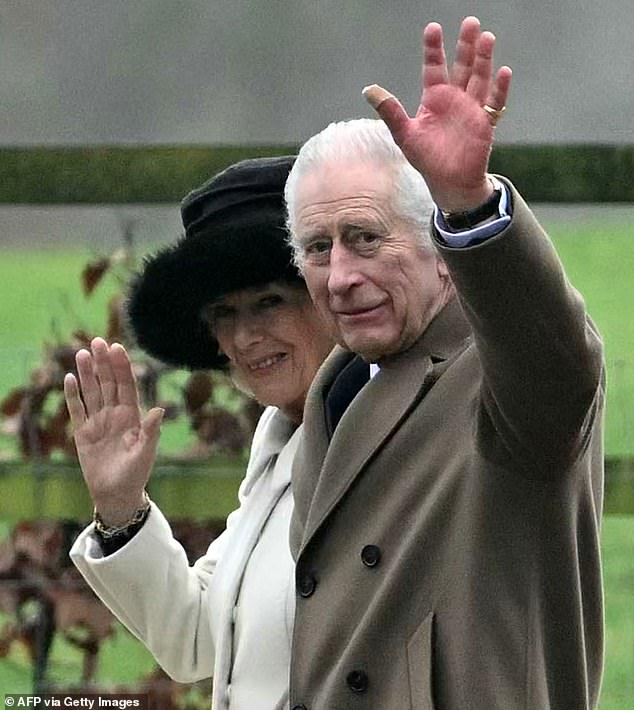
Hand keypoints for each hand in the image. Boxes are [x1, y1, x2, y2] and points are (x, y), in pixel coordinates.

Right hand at [64, 337, 163, 524]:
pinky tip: (69, 378)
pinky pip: (77, 409)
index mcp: (132, 416)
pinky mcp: (83, 433)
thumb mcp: (145, 453)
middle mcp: (115, 414)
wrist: (117, 494)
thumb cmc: (136, 474)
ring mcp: (98, 422)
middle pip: (108, 383)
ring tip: (81, 353)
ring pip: (92, 391)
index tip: (117, 348)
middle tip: (97, 341)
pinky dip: (73, 394)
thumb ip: (151, 431)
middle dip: (103, 362)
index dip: (122, 367)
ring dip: (87, 373)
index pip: (126, 385)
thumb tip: (159, 409)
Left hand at [363, 16, 511, 211]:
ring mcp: (471, 109)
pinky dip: (500, 89)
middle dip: (465, 46)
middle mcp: (454, 99)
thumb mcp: (404, 135)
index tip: (433, 28)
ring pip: (479, 78)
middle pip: (461, 66)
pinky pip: (494, 103)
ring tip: (486, 38)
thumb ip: (390, 111)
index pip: (433, 67)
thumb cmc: (427, 159)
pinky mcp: (484, 123)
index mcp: (434, 98)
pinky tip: (503, 72)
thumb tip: (368, 90)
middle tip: (470, 22)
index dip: (433, 49)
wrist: (448, 183)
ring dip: (483, 60)